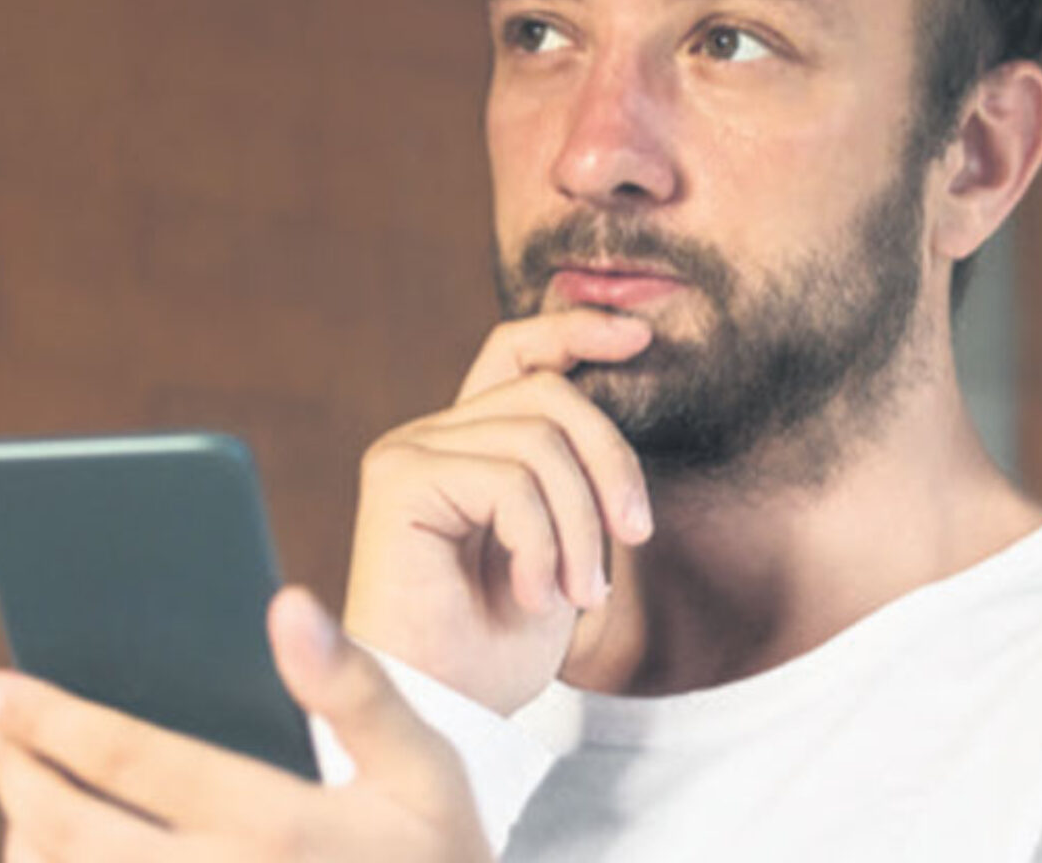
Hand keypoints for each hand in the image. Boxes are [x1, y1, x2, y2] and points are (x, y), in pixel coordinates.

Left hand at [0, 587, 490, 861]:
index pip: (136, 764)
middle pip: (73, 834)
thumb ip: (354, 685)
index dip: (52, 719)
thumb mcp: (424, 765)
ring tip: (20, 785)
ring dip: (23, 836)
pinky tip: (59, 848)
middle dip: (16, 774)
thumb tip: (286, 603)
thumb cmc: (433, 853)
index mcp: (282, 830)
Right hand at [345, 309, 655, 714]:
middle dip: (611, 460)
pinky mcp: (399, 480)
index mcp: (470, 443)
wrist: (448, 713)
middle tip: (635, 536)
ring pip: (539, 442)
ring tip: (578, 592)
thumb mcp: (568, 540)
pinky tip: (533, 596)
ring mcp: (411, 451)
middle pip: (549, 392)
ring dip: (580, 525)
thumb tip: (621, 378)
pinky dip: (542, 545)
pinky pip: (510, 482)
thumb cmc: (503, 641)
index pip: (519, 352)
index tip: (642, 335)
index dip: (577, 329)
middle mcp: (433, 435)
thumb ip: (576, 468)